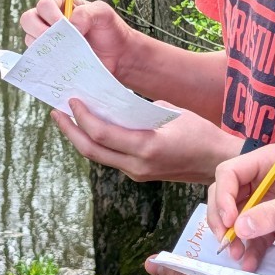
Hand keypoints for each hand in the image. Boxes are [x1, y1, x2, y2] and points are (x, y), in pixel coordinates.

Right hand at [20, 0, 135, 81]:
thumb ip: (86, 13)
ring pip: (30, 40)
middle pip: (28, 20)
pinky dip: (45, 62)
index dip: (50, 15)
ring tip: (64, 53)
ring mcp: (48, 40)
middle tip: (59, 41)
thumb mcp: (104, 13)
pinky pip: (37, 60)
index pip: (44, 4)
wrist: (117, 56)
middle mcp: (49, 20)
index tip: (65, 25)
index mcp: (60, 3)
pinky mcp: (49, 58)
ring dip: (44, 47)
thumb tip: (69, 25)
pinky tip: (61, 64)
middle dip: (40, 30)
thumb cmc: (110, 29)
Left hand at [54, 99, 244, 183]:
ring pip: (99, 157)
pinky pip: (112, 158)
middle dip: (70, 131)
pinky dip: (99, 143)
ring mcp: (137, 173)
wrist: (217, 162)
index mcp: (146, 147)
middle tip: (56, 111)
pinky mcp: (139, 174)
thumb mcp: (172, 112)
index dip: (82, 117)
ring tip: (69, 118)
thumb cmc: (201, 132)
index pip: (102, 134)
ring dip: (81, 138)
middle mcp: (137, 165)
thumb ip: (141, 111)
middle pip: (92, 151)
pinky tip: (93, 129)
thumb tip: (119, 106)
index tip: (72, 100)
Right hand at [207, 147, 274, 269]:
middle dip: (223, 220)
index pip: (229, 173)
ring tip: (238, 257)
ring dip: (234, 238)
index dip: (224, 196)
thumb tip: (239, 227)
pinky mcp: (273, 224)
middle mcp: (261, 181)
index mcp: (266, 163)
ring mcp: (265, 203)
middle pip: (226, 197)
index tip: (230, 222)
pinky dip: (249, 250)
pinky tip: (251, 263)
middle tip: (227, 243)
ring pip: (236, 219)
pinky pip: (252, 236)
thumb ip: (273, 213)